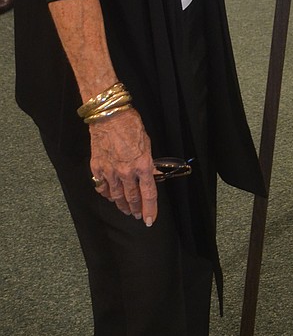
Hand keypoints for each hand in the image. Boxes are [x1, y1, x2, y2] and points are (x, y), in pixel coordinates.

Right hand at [90, 108, 157, 225]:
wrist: (109, 115)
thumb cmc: (131, 125)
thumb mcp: (147, 143)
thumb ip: (149, 162)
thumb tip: (153, 173)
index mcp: (143, 165)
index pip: (149, 194)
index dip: (150, 209)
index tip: (150, 220)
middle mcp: (126, 172)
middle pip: (132, 198)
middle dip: (136, 209)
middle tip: (137, 215)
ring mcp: (110, 171)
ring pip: (116, 196)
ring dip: (122, 205)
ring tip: (125, 210)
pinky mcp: (97, 167)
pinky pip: (101, 186)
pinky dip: (106, 193)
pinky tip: (109, 196)